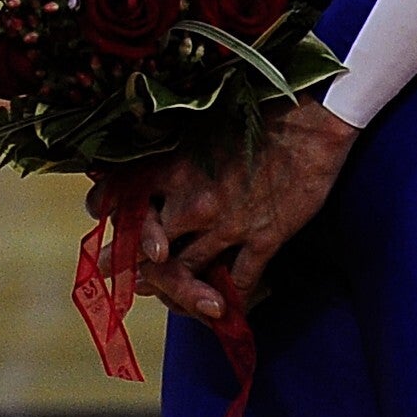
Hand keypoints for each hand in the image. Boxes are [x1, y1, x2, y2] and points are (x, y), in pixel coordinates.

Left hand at [90, 101, 358, 323]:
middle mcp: (193, 202)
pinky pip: (238, 284)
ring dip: (178, 291)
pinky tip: (225, 306)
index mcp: (174, 168)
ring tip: (174, 299)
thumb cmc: (259, 110)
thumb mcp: (203, 121)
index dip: (108, 215)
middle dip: (136, 267)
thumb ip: (174, 146)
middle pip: (149, 251)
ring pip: (187, 275)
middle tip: (127, 278)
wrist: (314, 119)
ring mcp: (228, 226)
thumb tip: (153, 160)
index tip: (103, 221)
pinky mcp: (263, 239)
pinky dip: (229, 300)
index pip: (123, 200)